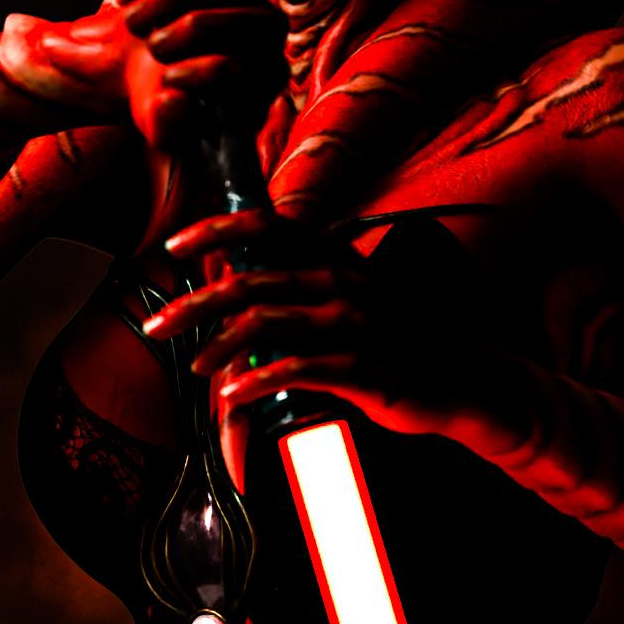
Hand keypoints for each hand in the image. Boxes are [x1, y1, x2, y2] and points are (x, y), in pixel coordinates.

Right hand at [26, 0, 283, 152]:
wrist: (139, 57)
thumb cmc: (159, 96)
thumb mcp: (159, 123)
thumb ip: (169, 124)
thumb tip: (176, 101)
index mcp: (266, 73)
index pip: (255, 61)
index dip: (207, 71)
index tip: (167, 81)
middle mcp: (267, 24)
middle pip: (242, 18)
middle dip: (185, 31)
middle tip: (151, 48)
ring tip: (133, 24)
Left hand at [140, 208, 510, 442]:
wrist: (465, 380)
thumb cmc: (397, 342)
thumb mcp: (351, 300)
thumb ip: (301, 288)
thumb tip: (235, 290)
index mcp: (335, 257)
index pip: (268, 226)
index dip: (217, 231)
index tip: (174, 246)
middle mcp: (342, 280)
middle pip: (250, 281)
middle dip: (194, 305)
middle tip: (157, 327)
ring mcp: (354, 323)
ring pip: (266, 324)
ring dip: (220, 348)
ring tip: (195, 368)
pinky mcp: (364, 367)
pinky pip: (298, 370)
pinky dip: (258, 381)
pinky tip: (233, 396)